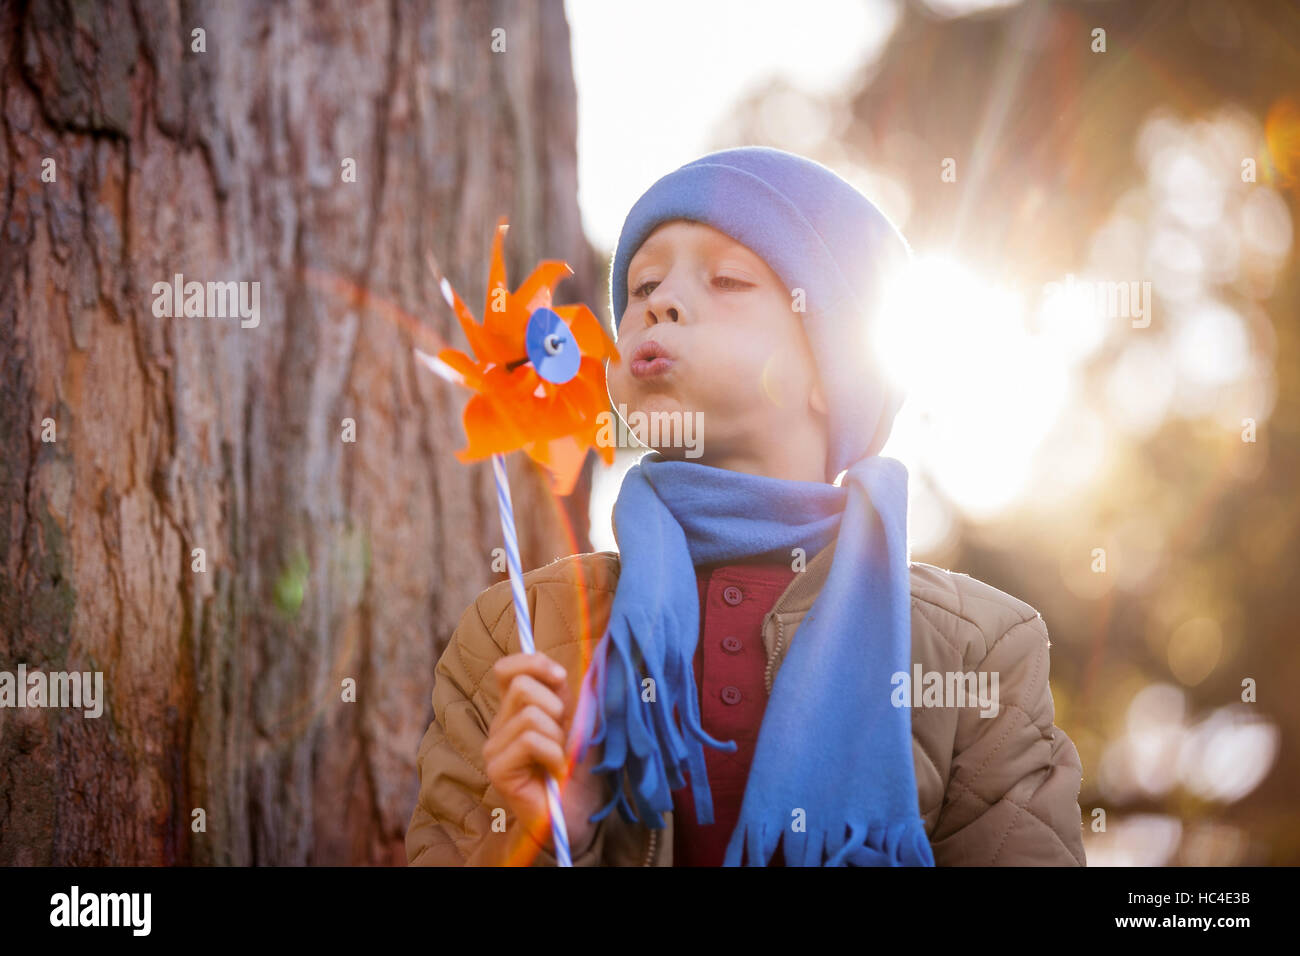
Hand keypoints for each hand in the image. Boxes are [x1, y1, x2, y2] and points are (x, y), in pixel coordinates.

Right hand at [483, 652, 608, 857]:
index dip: (533, 663)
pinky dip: (554, 754)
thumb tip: (584, 661)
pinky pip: (530, 740)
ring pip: (530, 715)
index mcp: (516, 710)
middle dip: (556, 708)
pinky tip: (556, 771)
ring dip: (558, 737)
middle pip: (521, 686)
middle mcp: (500, 725)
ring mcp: (494, 748)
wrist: (578, 812)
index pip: (507, 669)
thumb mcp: (579, 722)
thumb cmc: (579, 769)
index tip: (560, 679)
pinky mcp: (497, 769)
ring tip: (560, 759)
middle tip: (563, 738)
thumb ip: (569, 694)